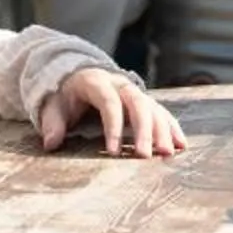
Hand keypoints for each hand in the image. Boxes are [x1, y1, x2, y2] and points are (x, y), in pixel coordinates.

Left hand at [38, 67, 187, 156]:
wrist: (77, 76)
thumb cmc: (64, 97)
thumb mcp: (52, 106)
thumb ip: (52, 123)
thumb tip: (51, 143)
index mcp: (96, 81)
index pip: (109, 102)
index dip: (112, 127)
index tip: (112, 153)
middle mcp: (120, 84)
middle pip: (137, 104)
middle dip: (143, 130)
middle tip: (145, 156)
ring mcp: (134, 92)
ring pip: (153, 107)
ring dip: (162, 130)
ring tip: (168, 153)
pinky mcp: (144, 101)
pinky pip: (161, 112)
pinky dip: (171, 127)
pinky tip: (181, 145)